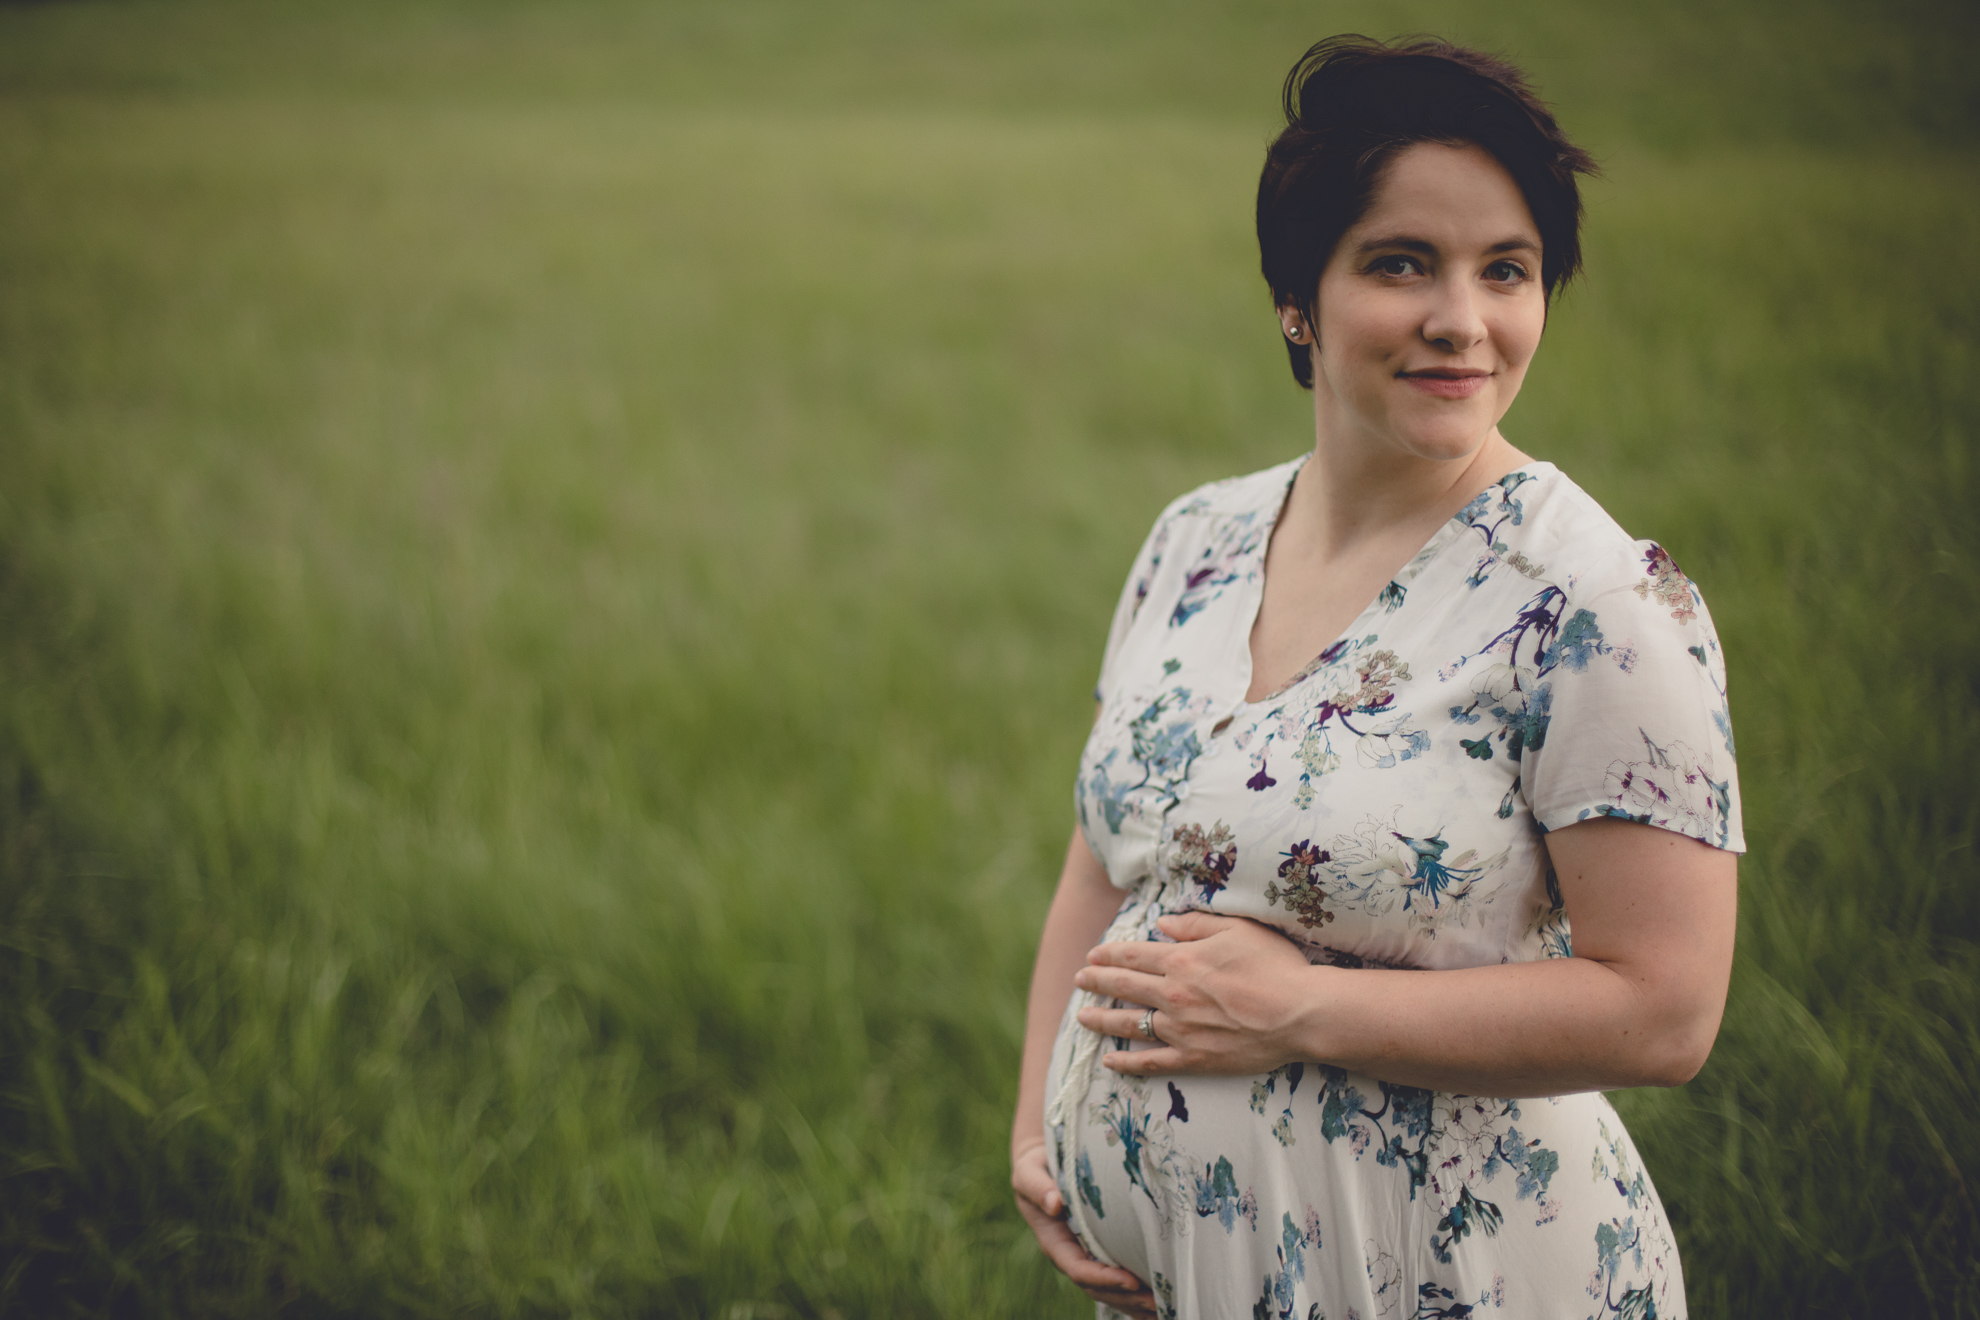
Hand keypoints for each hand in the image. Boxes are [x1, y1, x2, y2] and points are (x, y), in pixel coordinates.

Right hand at [1010, 1139, 1155, 1316]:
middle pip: (1098, 1288)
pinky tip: (1158, 1303)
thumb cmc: (1036, 1169)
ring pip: (1109, 1290)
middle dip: (1126, 1298)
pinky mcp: (1099, 1252)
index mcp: (1055, 1242)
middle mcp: (1071, 1256)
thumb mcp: (1029, 1173)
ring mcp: (1085, 1256)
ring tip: (1164, 1308)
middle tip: (1157, 1304)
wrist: (1041, 1168)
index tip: (1131, 1281)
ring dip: (1134, 1302)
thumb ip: (1038, 1187)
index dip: (1104, 1279)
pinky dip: (1135, 1295)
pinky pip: (1116, 1280)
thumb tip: (1054, 1203)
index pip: (1079, 1269)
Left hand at [1073, 911, 1316, 1076]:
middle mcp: (1172, 995)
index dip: (1109, 954)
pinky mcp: (1193, 1058)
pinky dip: (1127, 1063)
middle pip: (1123, 987)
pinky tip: (1110, 1062)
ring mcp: (1180, 1029)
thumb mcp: (1237, 929)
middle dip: (1096, 982)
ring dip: (1101, 1020)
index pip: (1133, 955)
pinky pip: (1151, 1062)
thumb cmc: (1274, 966)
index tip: (1093, 955)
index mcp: (1181, 960)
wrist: (1300, 1013)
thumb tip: (1161, 923)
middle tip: (1079, 981)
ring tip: (1082, 1018)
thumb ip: (1195, 924)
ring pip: (1128, 1024)